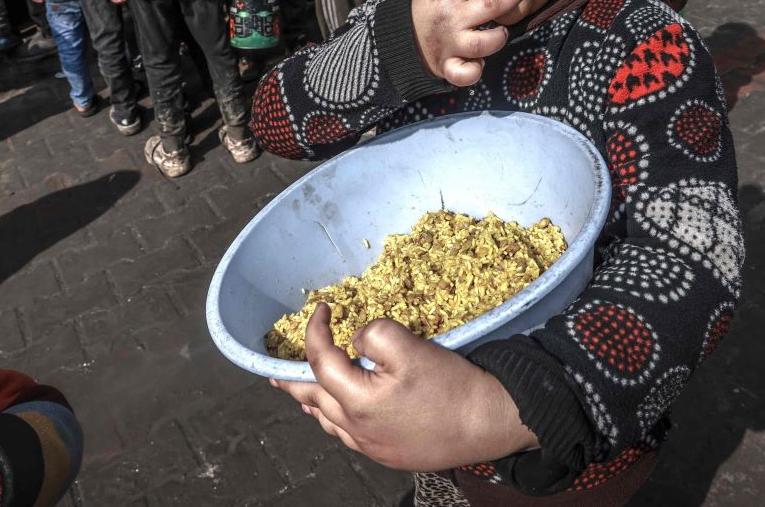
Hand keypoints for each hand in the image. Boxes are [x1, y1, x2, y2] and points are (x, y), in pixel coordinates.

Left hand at [270, 304, 537, 470]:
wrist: (490, 423)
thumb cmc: (451, 386)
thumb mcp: (410, 346)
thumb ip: (374, 333)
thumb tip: (356, 339)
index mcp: (357, 400)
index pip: (320, 360)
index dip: (315, 331)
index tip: (322, 309)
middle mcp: (357, 429)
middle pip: (313, 397)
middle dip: (292, 379)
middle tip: (274, 370)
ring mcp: (372, 446)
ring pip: (328, 422)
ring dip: (311, 401)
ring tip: (300, 391)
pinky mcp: (389, 454)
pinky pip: (348, 436)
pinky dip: (333, 420)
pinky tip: (336, 417)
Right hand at [410, 0, 523, 86]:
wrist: (395, 41)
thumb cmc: (421, 13)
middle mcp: (450, 19)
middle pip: (491, 6)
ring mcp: (450, 44)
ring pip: (486, 42)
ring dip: (500, 36)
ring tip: (500, 32)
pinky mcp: (448, 66)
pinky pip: (466, 74)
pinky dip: (475, 71)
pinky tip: (479, 63)